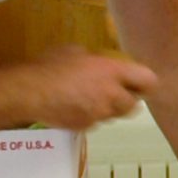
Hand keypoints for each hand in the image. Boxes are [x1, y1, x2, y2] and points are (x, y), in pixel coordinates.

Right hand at [26, 47, 158, 128]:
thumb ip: (95, 61)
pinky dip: (91, 117)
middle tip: (118, 92)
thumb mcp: (77, 52)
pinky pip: (96, 122)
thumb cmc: (51, 66)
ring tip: (92, 98)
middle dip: (128, 100)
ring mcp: (99, 114)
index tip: (142, 83)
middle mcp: (111, 95)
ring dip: (110, 109)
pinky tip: (76, 107)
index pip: (148, 81)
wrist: (30, 91)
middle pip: (134, 105)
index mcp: (112, 71)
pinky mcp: (86, 126)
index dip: (146, 83)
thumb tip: (99, 64)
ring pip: (115, 116)